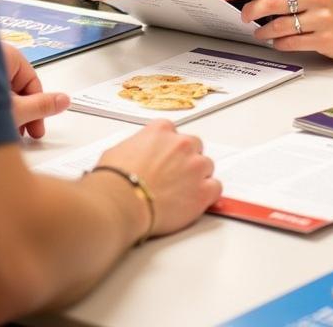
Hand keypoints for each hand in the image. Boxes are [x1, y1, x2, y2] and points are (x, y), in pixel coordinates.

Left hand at [1, 42, 69, 137]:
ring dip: (5, 112)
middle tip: (21, 134)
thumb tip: (64, 100)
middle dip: (21, 112)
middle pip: (15, 85)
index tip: (36, 129)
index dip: (37, 107)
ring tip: (1, 133)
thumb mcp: (16, 110)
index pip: (30, 80)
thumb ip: (42, 105)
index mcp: (6, 53)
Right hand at [97, 121, 220, 237]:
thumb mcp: (117, 151)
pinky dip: (209, 194)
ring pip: (207, 166)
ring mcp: (195, 166)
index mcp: (161, 130)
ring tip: (182, 191)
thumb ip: (135, 148)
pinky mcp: (203, 190)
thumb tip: (132, 158)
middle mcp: (182, 144)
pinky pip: (216, 187)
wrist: (122, 202)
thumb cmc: (116, 180)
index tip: (166, 157)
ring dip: (198, 176)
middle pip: (194, 146)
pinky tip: (196, 200)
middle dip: (186, 159)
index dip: (169, 147)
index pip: (173, 132)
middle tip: (174, 175)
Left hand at [218, 0, 332, 61]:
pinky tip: (277, 42)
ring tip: (260, 33)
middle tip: (244, 17)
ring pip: (278, 25)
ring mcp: (322, 17)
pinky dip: (278, 44)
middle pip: (270, 2)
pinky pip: (291, 42)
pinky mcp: (325, 38)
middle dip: (251, 11)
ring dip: (263, 31)